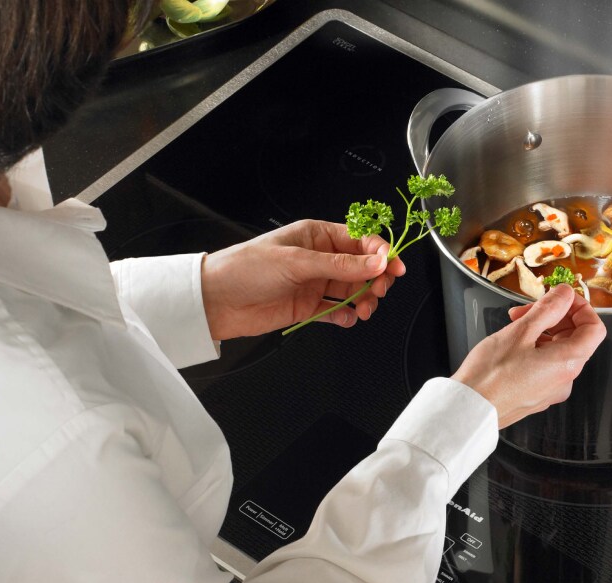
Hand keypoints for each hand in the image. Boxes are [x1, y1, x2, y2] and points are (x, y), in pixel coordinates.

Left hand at [199, 219, 407, 339]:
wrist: (217, 300)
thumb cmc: (246, 268)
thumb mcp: (298, 262)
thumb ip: (340, 266)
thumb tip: (377, 263)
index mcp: (317, 236)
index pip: (360, 241)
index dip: (380, 253)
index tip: (394, 267)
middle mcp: (319, 258)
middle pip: (362, 268)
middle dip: (376, 279)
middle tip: (378, 291)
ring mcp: (315, 283)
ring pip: (353, 290)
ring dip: (364, 300)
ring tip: (362, 309)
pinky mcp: (308, 306)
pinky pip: (337, 310)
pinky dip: (346, 315)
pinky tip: (346, 317)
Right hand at [451, 285, 606, 427]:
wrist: (469, 409)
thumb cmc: (489, 376)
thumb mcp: (520, 331)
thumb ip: (548, 309)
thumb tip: (565, 294)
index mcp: (567, 363)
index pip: (595, 329)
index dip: (581, 308)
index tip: (562, 298)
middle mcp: (565, 380)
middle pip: (575, 338)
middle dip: (554, 317)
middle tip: (528, 309)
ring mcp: (552, 390)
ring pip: (558, 351)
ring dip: (541, 331)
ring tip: (515, 324)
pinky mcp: (537, 395)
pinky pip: (545, 366)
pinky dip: (535, 349)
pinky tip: (513, 344)